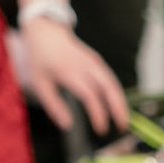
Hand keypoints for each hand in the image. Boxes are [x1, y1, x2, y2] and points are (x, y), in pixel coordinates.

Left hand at [22, 19, 130, 133]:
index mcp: (70, 72)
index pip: (90, 95)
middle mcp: (85, 65)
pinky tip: (118, 107)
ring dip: (121, 102)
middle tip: (122, 127)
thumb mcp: (40, 84)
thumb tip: (67, 125)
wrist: (46, 32)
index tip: (100, 129)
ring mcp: (94, 61)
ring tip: (124, 120)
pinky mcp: (97, 61)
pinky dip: (117, 94)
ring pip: (113, 83)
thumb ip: (53, 106)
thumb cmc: (41, 60)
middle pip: (108, 87)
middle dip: (118, 108)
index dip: (98, 113)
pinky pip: (111, 79)